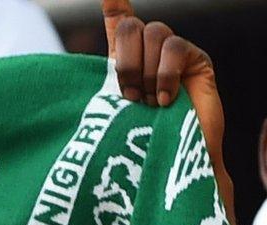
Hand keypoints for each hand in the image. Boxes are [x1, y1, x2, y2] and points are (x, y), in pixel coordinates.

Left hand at [103, 0, 234, 224]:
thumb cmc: (132, 146)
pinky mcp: (195, 61)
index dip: (114, 3)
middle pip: (128, 25)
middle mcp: (147, 53)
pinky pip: (174, 47)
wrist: (169, 166)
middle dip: (122, 61)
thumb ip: (98, 90)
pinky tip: (164, 100)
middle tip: (126, 98)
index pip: (118, 20)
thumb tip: (72, 85)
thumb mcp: (106, 113)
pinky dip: (164, 74)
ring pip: (152, 32)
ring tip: (146, 104)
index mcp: (123, 61)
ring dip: (143, 71)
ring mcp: (173, 55)